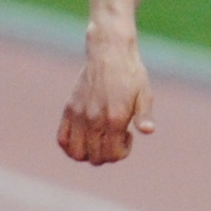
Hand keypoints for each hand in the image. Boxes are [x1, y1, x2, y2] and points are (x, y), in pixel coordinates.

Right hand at [57, 36, 154, 164]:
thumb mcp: (145, 94)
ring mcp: (79, 115)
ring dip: (88, 153)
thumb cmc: (131, 74)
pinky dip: (70, 146)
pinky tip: (84, 137)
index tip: (127, 135)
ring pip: (76, 153)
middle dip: (108, 154)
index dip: (122, 152)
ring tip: (99, 139)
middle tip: (115, 135)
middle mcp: (94, 119)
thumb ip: (144, 116)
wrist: (109, 52)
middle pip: (95, 158)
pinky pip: (62, 139)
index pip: (112, 155)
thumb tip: (148, 131)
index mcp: (115, 118)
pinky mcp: (70, 109)